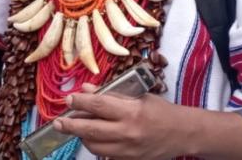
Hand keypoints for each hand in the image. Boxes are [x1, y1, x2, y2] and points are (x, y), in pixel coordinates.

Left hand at [54, 84, 181, 159]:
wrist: (183, 134)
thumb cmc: (161, 111)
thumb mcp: (139, 96)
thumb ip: (111, 94)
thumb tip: (86, 90)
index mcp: (132, 112)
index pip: (98, 106)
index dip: (80, 103)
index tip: (68, 100)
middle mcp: (128, 133)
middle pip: (91, 130)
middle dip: (71, 126)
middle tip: (58, 122)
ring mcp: (128, 150)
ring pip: (94, 146)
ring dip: (82, 136)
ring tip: (79, 128)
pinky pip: (105, 155)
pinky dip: (96, 146)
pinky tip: (94, 138)